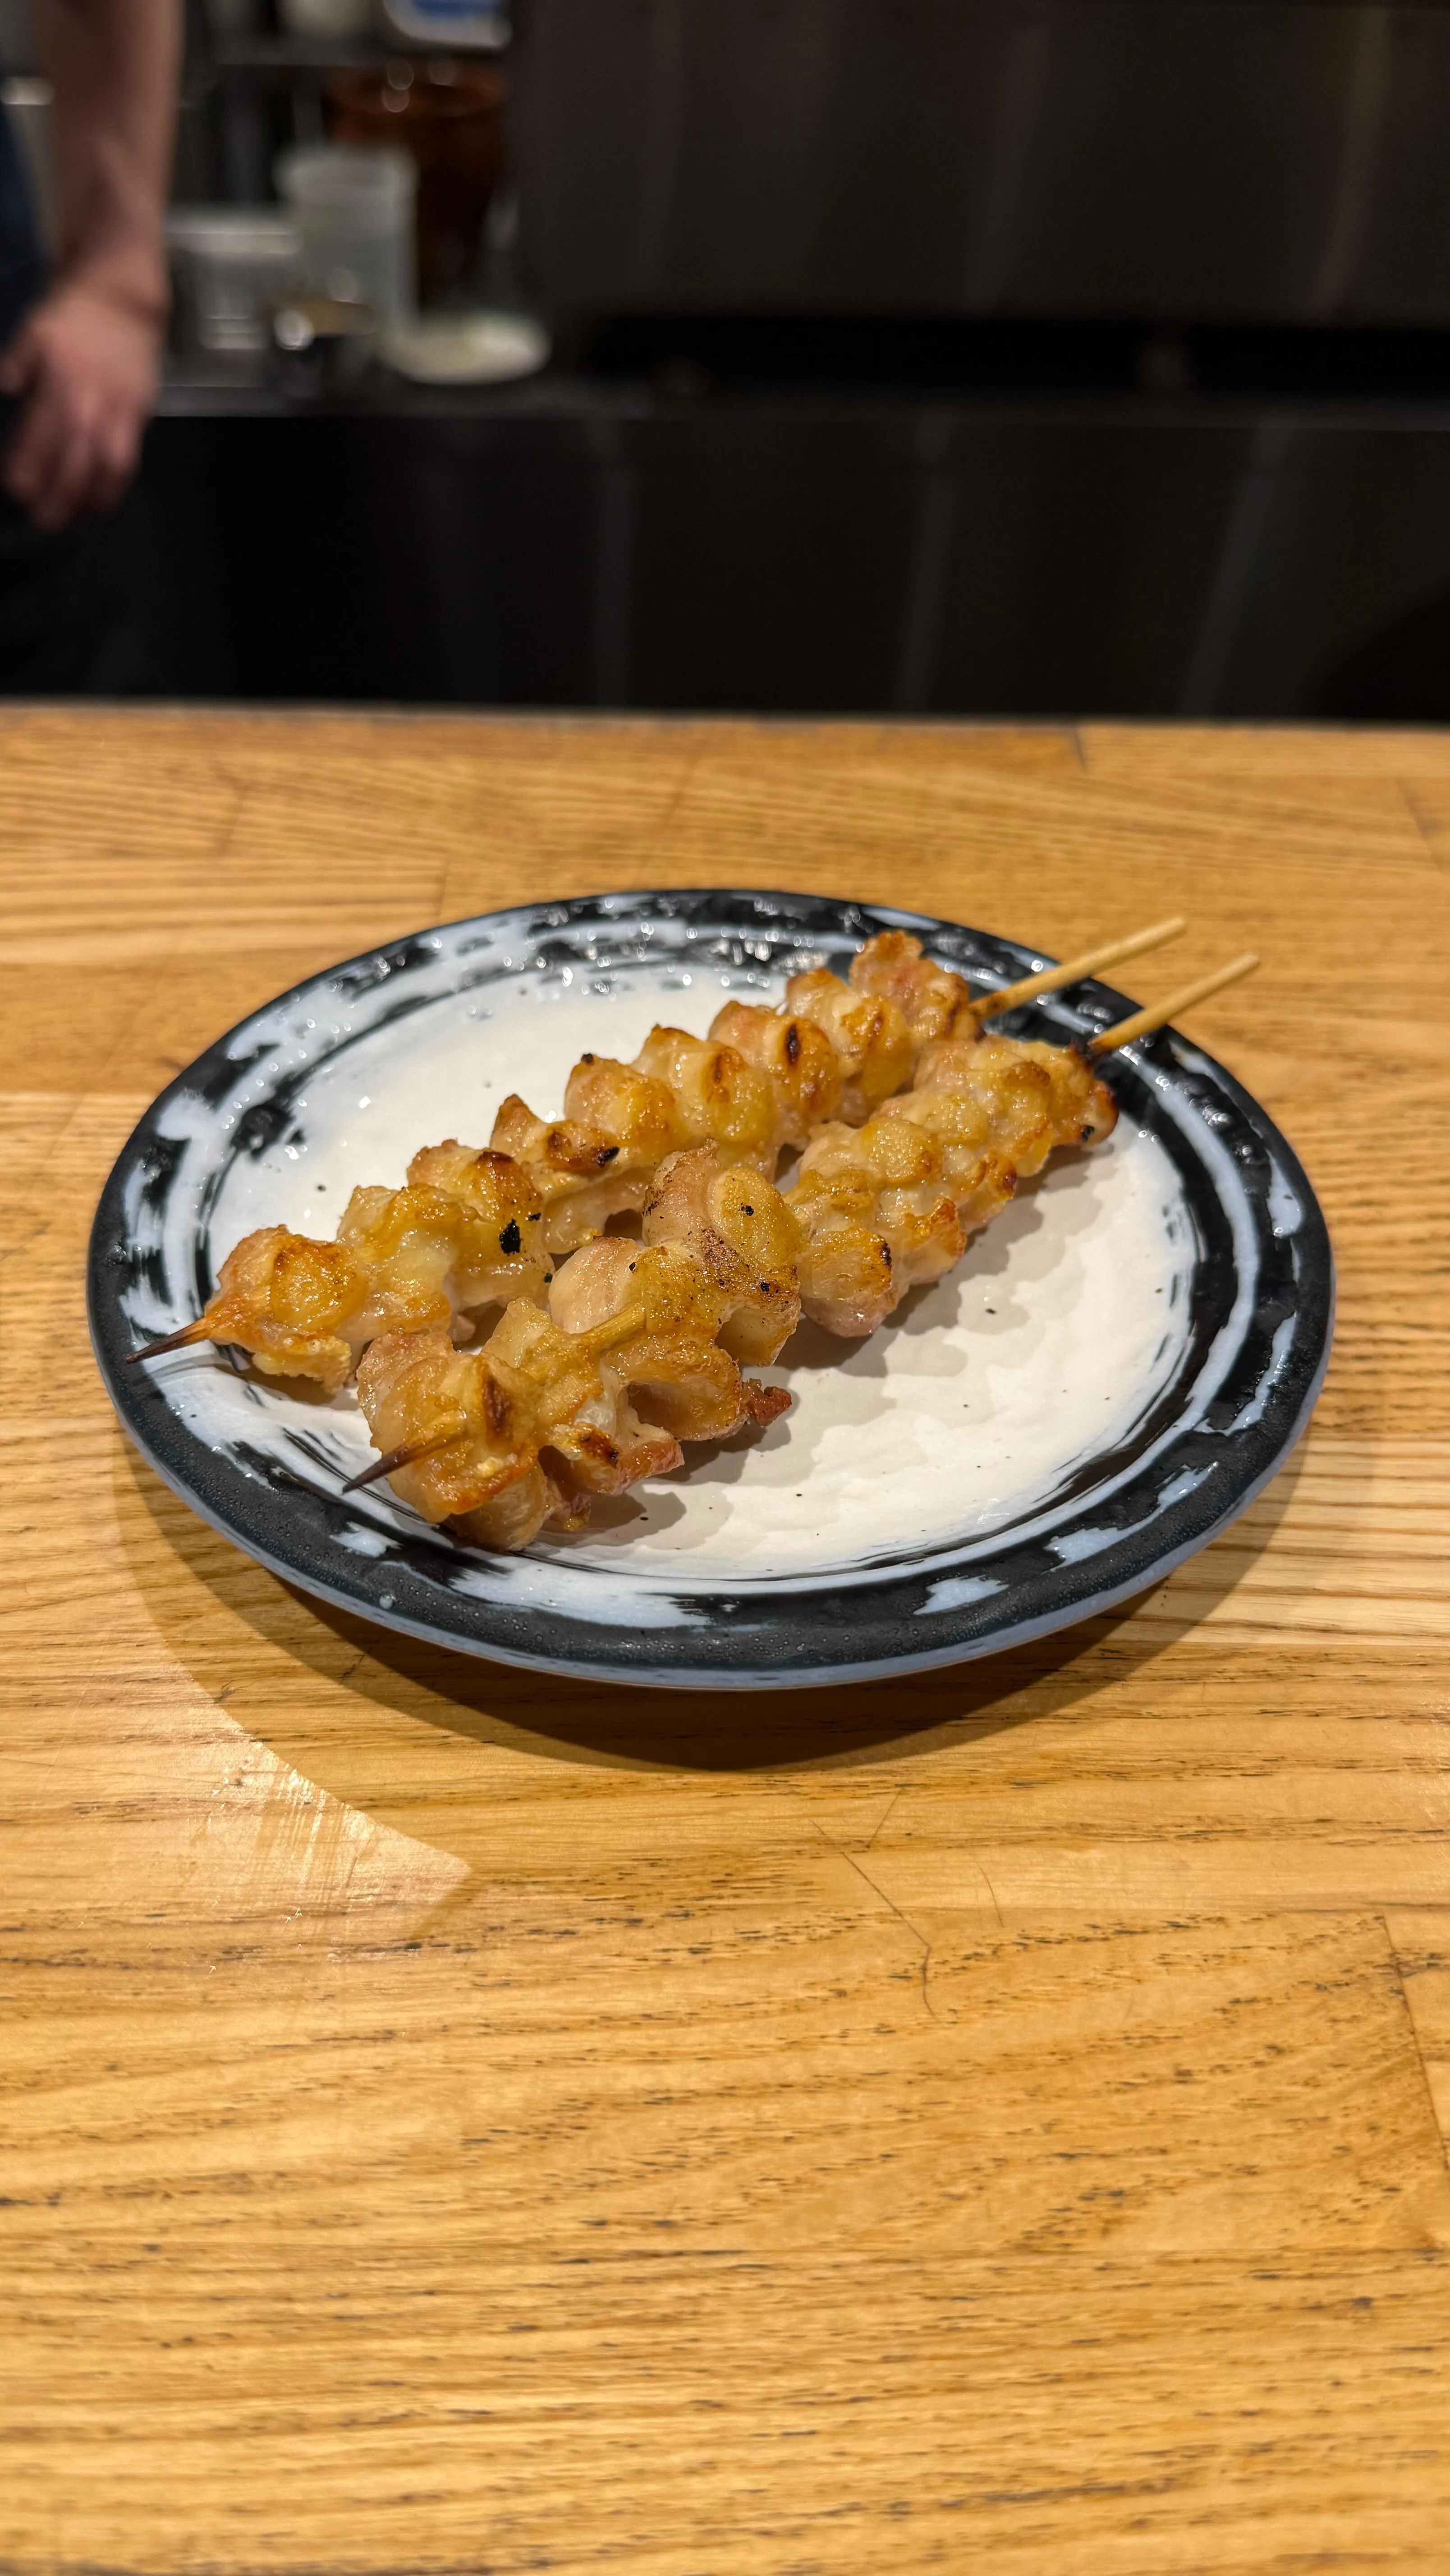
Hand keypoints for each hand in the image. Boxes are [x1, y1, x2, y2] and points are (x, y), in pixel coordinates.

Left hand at [0, 282, 161, 531]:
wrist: (122, 304)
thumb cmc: (70, 321)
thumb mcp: (33, 333)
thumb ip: (16, 365)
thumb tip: (3, 390)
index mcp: (59, 379)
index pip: (42, 431)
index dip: (30, 464)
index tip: (16, 489)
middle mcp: (90, 401)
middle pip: (75, 457)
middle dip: (58, 493)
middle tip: (42, 520)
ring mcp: (118, 412)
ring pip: (105, 466)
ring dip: (88, 498)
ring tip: (71, 520)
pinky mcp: (138, 418)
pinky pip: (128, 461)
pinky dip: (114, 488)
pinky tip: (99, 505)